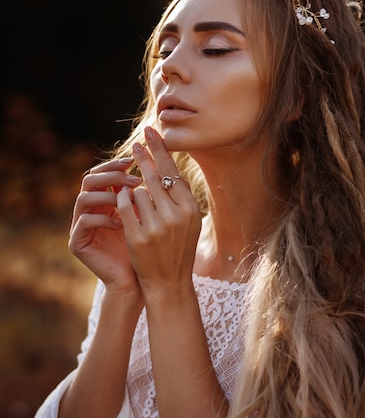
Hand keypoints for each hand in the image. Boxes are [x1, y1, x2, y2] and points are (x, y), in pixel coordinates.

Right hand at [69, 157, 142, 291]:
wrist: (135, 281)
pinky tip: (123, 223)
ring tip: (130, 201)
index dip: (115, 165)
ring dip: (108, 195)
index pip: (102, 174)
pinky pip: (85, 221)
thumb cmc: (145, 248)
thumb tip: (154, 164)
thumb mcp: (145, 216)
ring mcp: (79, 226)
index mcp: (102, 202)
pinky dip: (104, 218)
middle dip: (111, 176)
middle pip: (88, 180)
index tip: (134, 161)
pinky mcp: (76, 242)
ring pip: (84, 198)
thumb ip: (142, 194)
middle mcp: (87, 210)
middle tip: (133, 179)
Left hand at [116, 127, 201, 296]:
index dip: (160, 151)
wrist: (168, 283)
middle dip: (143, 158)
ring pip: (137, 192)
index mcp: (190, 209)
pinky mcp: (137, 237)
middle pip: (153, 177)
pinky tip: (123, 205)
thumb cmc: (178, 249)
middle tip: (135, 144)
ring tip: (141, 210)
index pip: (172, 172)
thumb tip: (170, 167)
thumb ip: (182, 196)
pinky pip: (124, 207)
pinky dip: (122, 203)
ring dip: (134, 195)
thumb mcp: (190, 222)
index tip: (150, 134)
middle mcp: (175, 215)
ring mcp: (155, 227)